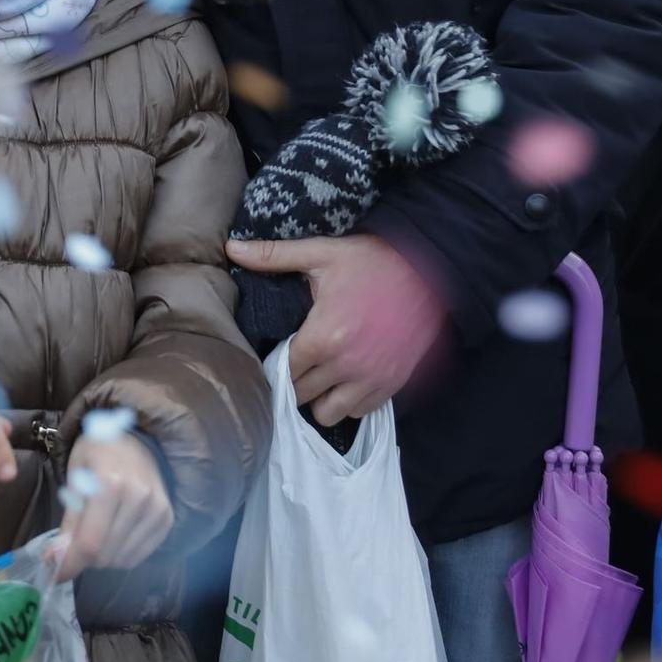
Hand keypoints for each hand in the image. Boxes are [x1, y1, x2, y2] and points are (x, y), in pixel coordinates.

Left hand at [53, 433, 173, 580]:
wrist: (133, 440)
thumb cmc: (97, 455)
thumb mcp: (74, 480)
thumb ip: (68, 522)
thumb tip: (53, 560)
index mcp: (110, 483)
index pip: (89, 543)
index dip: (69, 564)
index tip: (53, 573)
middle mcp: (139, 497)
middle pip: (105, 555)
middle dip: (84, 556)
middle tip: (76, 539)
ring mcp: (157, 509)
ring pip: (121, 560)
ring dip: (103, 556)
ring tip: (97, 531)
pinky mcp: (166, 519)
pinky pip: (139, 556)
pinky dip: (121, 554)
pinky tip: (115, 534)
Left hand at [225, 234, 444, 423]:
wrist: (429, 269)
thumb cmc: (372, 260)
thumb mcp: (322, 253)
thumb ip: (274, 256)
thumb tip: (232, 248)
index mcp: (323, 336)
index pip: (283, 371)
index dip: (276, 363)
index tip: (278, 352)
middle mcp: (346, 365)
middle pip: (301, 395)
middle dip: (294, 380)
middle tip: (297, 361)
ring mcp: (371, 379)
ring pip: (328, 413)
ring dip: (320, 397)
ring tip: (321, 373)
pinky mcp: (392, 385)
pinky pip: (359, 412)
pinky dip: (349, 401)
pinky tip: (346, 377)